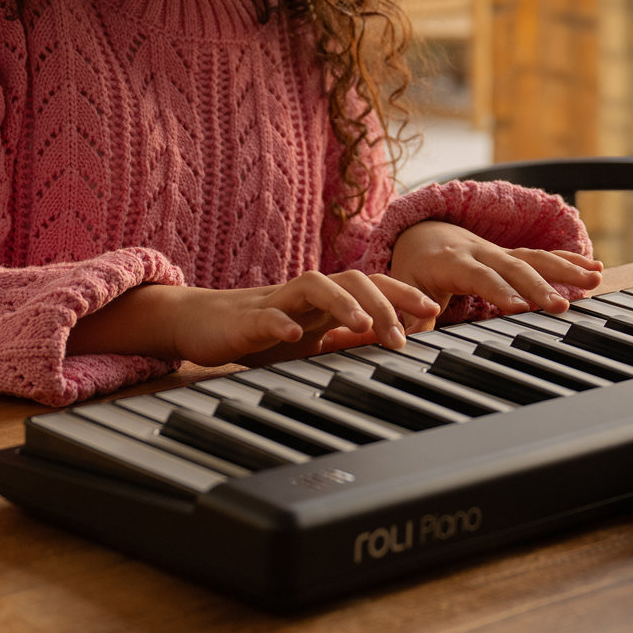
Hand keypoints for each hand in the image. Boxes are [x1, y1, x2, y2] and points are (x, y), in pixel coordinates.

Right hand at [69, 271, 439, 365]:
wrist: (198, 324)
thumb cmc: (258, 334)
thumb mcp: (310, 341)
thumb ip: (344, 342)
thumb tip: (387, 352)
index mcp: (326, 299)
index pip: (373, 286)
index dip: (404, 294)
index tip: (435, 312)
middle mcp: (308, 294)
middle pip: (354, 280)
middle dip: (385, 302)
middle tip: (404, 335)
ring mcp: (278, 303)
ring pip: (317, 288)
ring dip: (344, 304)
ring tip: (363, 327)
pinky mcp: (247, 319)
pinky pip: (267, 318)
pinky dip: (281, 324)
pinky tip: (294, 337)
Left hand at [388, 220, 602, 322]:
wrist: (420, 233)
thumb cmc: (412, 267)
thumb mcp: (402, 289)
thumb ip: (407, 315)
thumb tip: (403, 340)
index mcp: (451, 261)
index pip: (479, 277)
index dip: (499, 291)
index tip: (519, 308)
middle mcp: (480, 252)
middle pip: (513, 267)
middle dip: (538, 286)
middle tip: (561, 307)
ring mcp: (499, 252)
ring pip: (534, 257)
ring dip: (565, 268)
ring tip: (595, 279)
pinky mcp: (512, 256)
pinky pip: (542, 256)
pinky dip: (569, 260)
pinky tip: (595, 269)